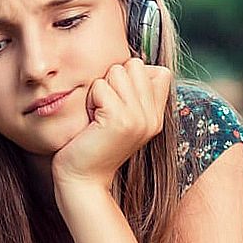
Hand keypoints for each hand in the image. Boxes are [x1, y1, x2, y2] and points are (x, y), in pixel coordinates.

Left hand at [51, 57, 172, 194]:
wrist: (83, 180)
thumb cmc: (93, 144)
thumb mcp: (120, 117)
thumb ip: (133, 94)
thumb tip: (134, 63)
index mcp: (156, 116)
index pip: (158, 71)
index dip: (130, 79)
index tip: (116, 106)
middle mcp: (153, 117)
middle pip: (134, 65)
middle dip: (112, 81)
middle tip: (103, 111)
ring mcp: (140, 118)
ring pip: (117, 72)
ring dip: (99, 90)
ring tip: (96, 116)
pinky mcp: (120, 120)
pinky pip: (101, 87)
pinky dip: (90, 100)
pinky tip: (90, 122)